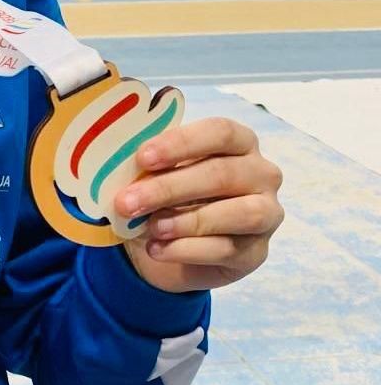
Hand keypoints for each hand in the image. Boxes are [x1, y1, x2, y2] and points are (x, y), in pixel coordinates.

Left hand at [115, 117, 283, 292]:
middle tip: (126, 202)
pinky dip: (185, 250)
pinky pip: (226, 249)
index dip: (181, 143)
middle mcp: (261, 174)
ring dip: (186, 221)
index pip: (220, 132)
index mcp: (239, 143)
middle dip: (168, 188)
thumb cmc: (170, 197)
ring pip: (237, 213)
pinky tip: (157, 249)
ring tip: (150, 227)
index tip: (142, 157)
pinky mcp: (256, 252)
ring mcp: (266, 214)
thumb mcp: (158, 175)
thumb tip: (117, 162)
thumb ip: (149, 165)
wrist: (177, 247)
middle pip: (221, 174)